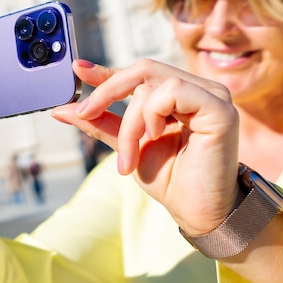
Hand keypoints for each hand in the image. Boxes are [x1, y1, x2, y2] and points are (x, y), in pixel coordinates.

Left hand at [52, 59, 241, 234]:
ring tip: (131, 156)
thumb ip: (101, 123)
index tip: (78, 70)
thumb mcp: (126, 145)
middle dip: (108, 94)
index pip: (140, 73)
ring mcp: (211, 95)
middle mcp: (197, 89)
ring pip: (150, 85)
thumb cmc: (170, 180)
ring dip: (130, 122)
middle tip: (86, 116)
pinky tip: (155, 136)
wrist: (196, 212)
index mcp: (179, 96)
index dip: (108, 71)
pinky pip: (172, 90)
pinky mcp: (219, 108)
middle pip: (142, 71)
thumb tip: (62, 109)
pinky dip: (152, 113)